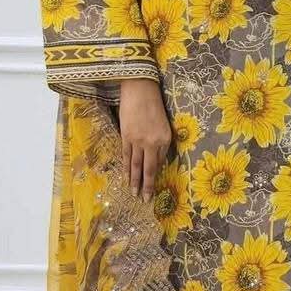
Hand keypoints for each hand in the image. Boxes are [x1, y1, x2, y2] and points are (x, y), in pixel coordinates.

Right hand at [118, 78, 171, 201]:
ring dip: (135, 181)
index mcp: (165, 139)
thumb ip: (161, 142)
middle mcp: (152, 142)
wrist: (139, 90)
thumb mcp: (164, 124)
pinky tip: (127, 178)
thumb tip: (157, 159)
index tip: (155, 188)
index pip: (160, 162)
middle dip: (147, 186)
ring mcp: (137, 140)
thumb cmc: (154, 105)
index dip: (157, 176)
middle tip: (145, 200)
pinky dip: (126, 168)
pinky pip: (126, 156)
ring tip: (134, 194)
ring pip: (136, 165)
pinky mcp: (126, 136)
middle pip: (149, 169)